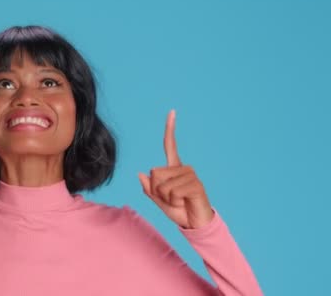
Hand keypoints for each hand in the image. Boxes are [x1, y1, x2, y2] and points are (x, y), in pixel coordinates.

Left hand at [138, 109, 213, 228]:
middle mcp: (183, 168)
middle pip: (154, 173)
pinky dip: (174, 202)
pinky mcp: (196, 185)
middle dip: (157, 191)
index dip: (170, 129)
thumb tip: (140, 174)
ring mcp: (191, 175)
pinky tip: (184, 203)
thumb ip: (149, 189)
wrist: (194, 225)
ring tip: (179, 202)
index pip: (170, 145)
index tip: (172, 111)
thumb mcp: (159, 201)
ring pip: (162, 185)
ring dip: (166, 198)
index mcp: (174, 168)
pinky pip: (173, 192)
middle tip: (171, 199)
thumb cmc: (178, 211)